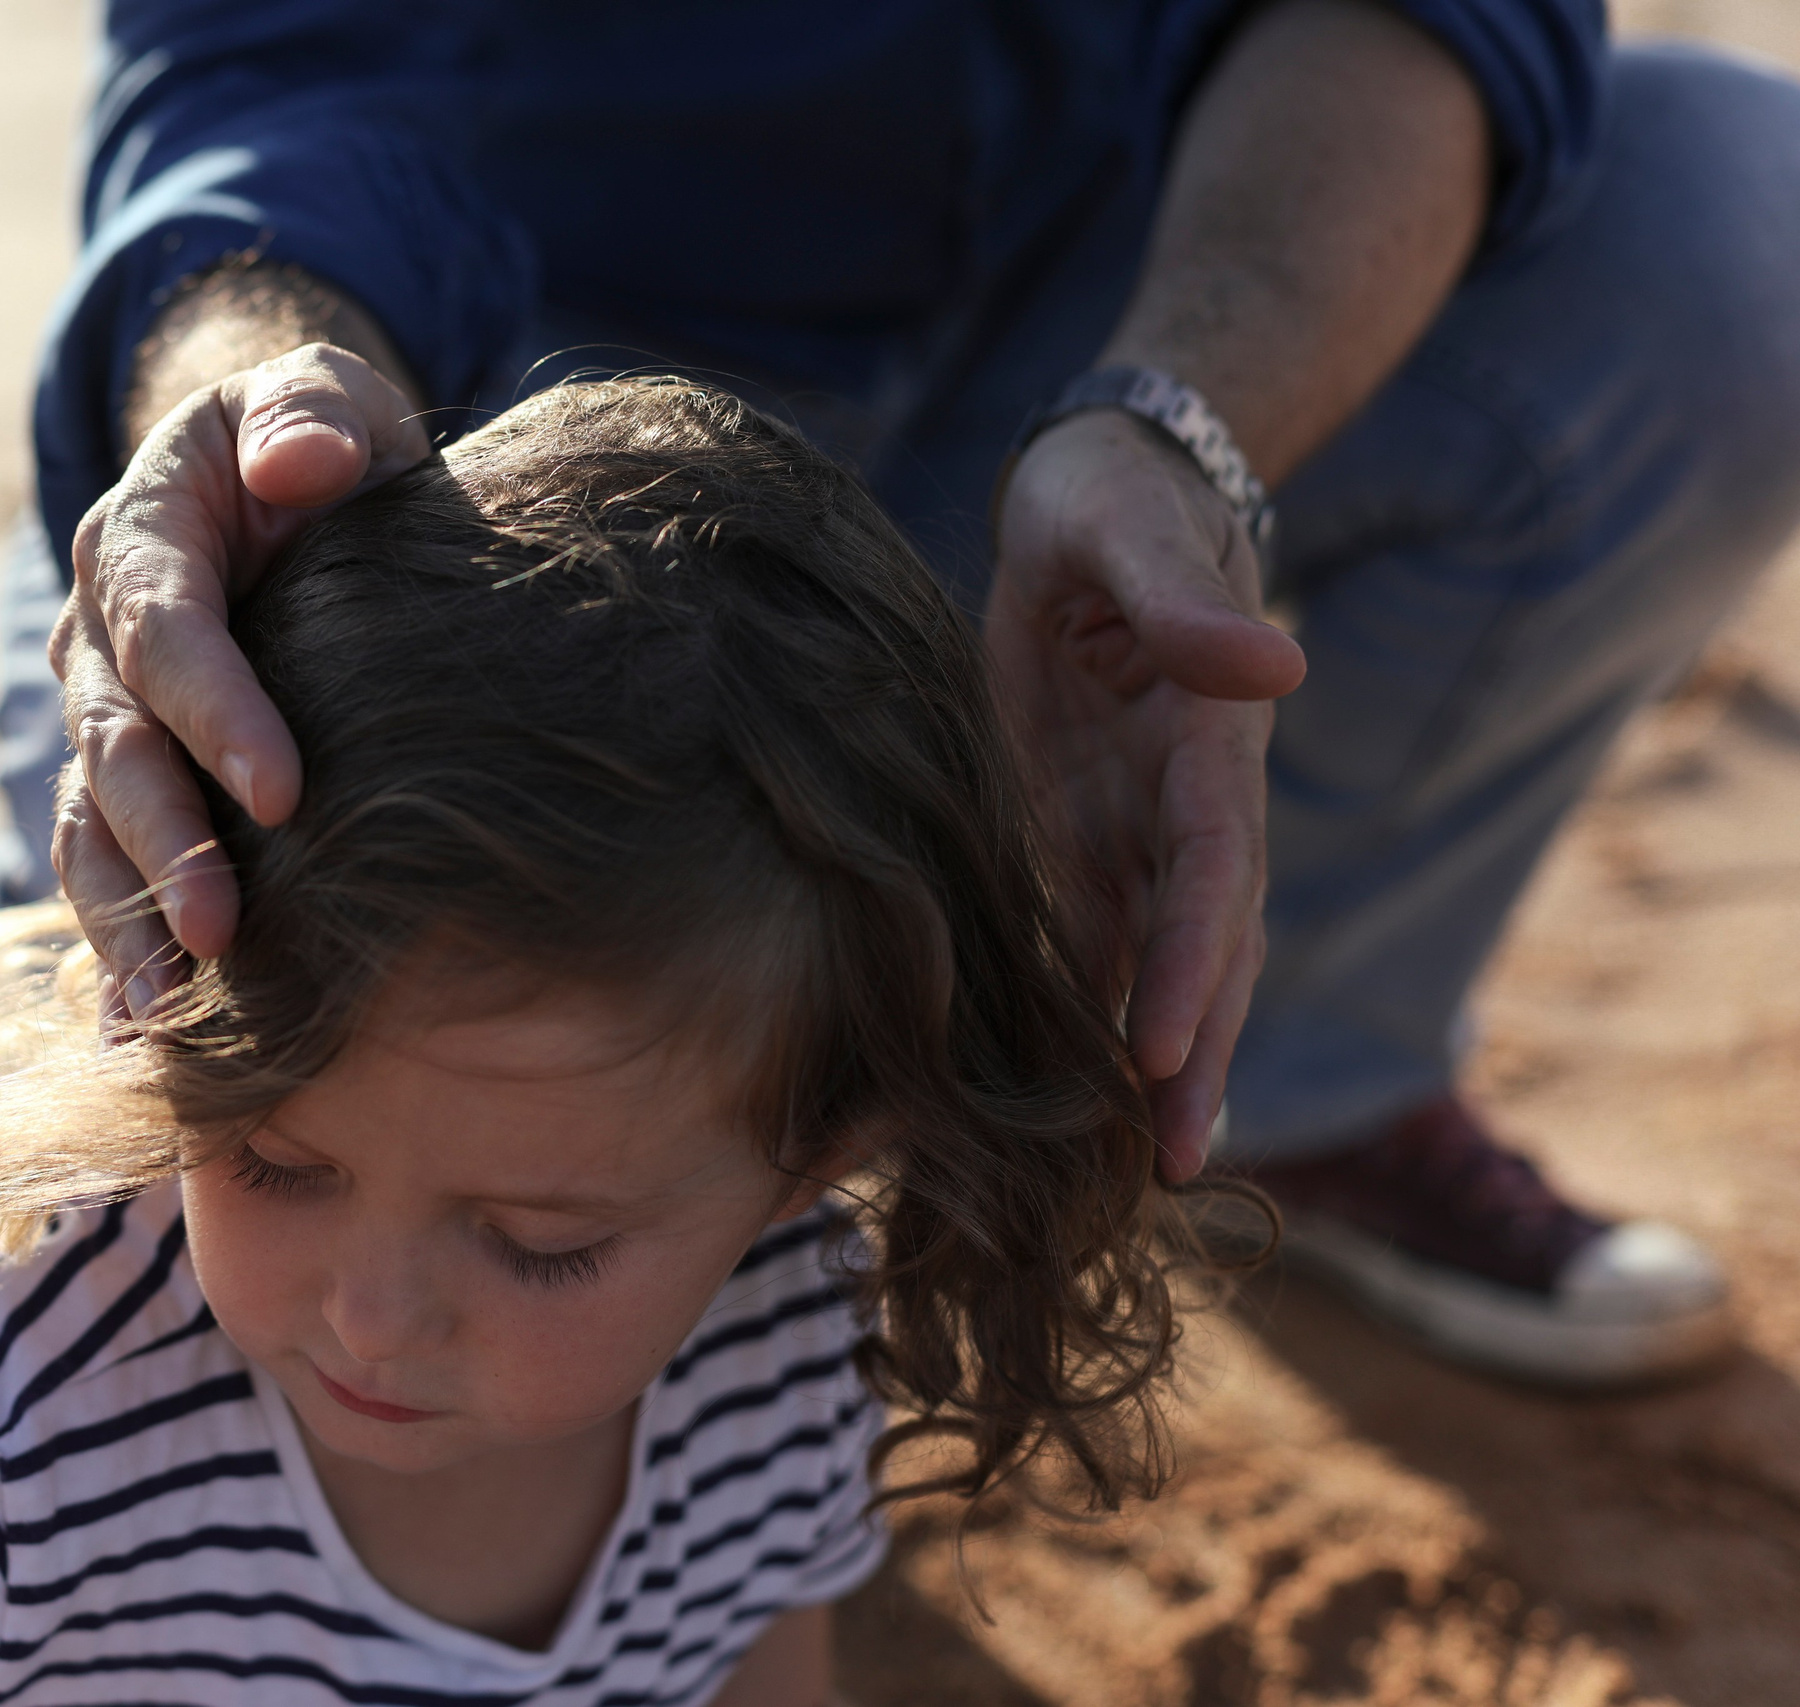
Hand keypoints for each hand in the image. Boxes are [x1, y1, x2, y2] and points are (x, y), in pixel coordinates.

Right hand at [49, 342, 428, 1007]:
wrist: (288, 485)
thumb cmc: (321, 443)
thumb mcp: (325, 394)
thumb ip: (314, 408)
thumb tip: (296, 462)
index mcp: (138, 537)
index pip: (164, 629)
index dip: (214, 712)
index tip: (286, 794)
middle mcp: (97, 637)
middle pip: (111, 748)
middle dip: (162, 844)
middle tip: (220, 934)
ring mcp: (98, 716)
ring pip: (89, 826)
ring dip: (123, 921)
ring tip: (169, 1013)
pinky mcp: (119, 784)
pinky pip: (102, 870)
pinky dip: (117, 951)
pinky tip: (143, 1036)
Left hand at [988, 411, 1306, 1179]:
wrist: (1088, 494)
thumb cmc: (1110, 500)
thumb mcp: (1127, 528)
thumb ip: (1182, 600)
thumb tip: (1276, 665)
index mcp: (1206, 741)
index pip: (1212, 866)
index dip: (1197, 956)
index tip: (1172, 1045)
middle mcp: (1181, 803)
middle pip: (1205, 945)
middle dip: (1195, 1053)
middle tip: (1172, 1163)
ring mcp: (1131, 824)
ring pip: (1153, 962)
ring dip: (1151, 1063)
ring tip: (1132, 1172)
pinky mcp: (1077, 829)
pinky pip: (1087, 935)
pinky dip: (1084, 1015)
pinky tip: (1058, 1097)